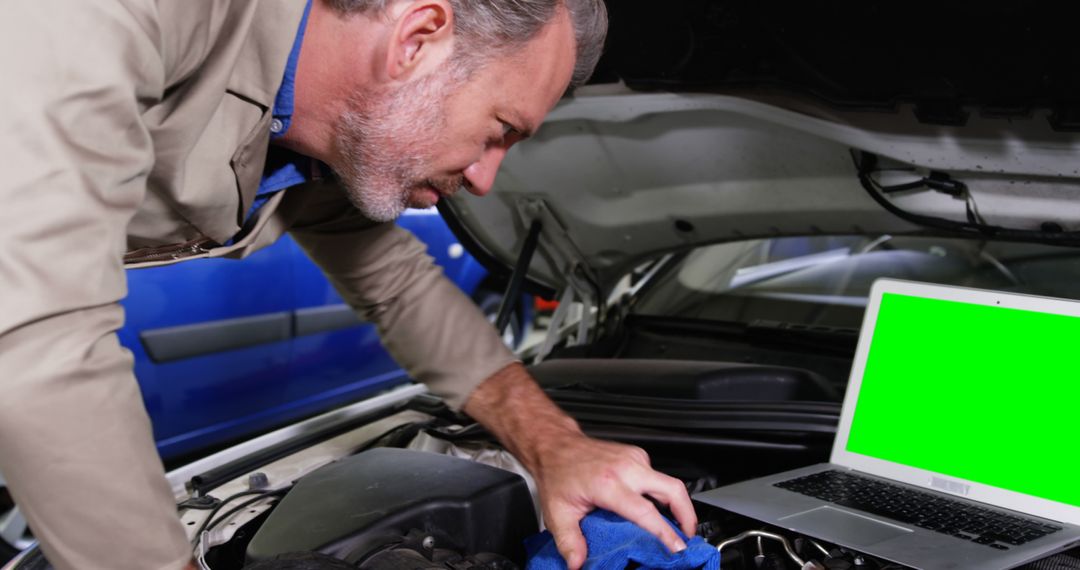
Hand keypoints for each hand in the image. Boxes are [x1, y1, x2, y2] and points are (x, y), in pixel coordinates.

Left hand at [462, 363, 696, 569]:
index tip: (677, 548)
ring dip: (678, 505)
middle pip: (673, 489)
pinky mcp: (637, 455)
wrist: (556, 445)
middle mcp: (626, 467)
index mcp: (608, 483)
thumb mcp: (558, 512)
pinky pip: (658, 476)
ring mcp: (634, 458)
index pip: (646, 511)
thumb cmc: (558, 473)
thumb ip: (569, 541)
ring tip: (676, 528)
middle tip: (688, 538)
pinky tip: (657, 508)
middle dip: (688, 515)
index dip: (665, 532)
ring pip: (669, 482)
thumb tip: (578, 563)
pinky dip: (663, 494)